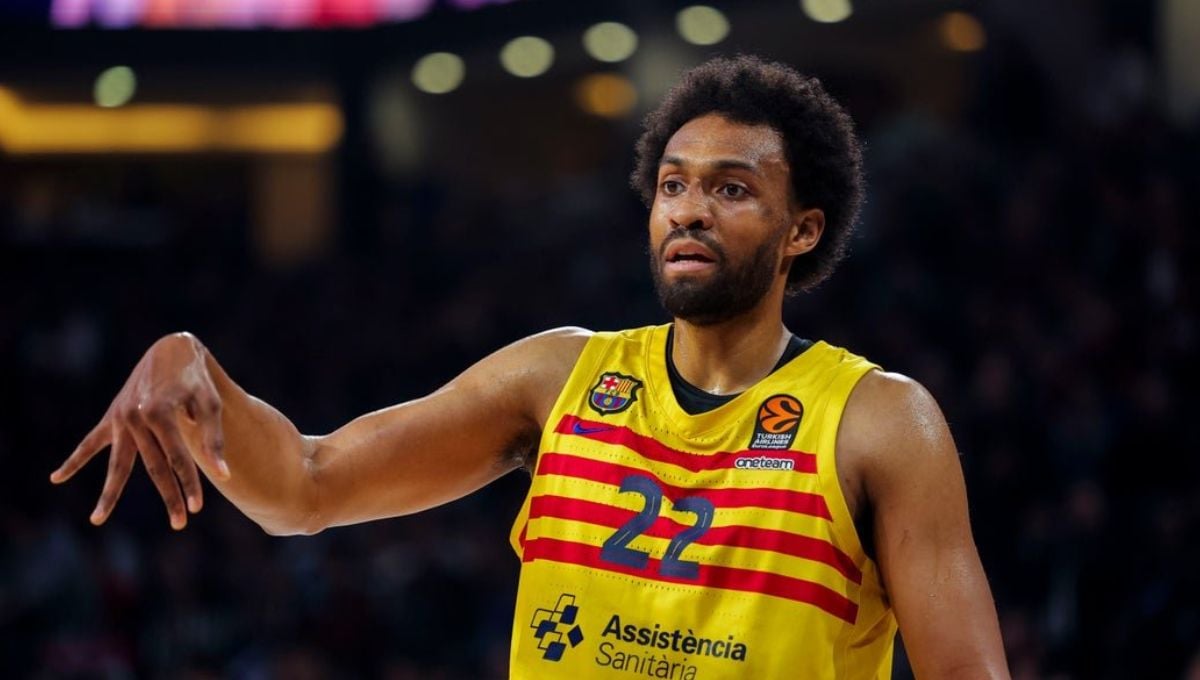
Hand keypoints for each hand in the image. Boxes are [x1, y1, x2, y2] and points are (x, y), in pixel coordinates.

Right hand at [50, 332, 229, 529]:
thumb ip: (214, 439)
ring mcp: (120, 418)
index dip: (189, 484)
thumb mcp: (210, 404)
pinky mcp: (111, 417)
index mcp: (160, 413)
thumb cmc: (196, 379)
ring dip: (110, 493)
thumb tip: (223, 475)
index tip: (197, 508)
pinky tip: (56, 478)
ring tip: (97, 520)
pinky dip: (74, 460)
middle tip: (179, 524)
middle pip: (153, 466)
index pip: (178, 458)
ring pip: (118, 463)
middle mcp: (136, 417)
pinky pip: (90, 443)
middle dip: (168, 495)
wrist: (172, 349)